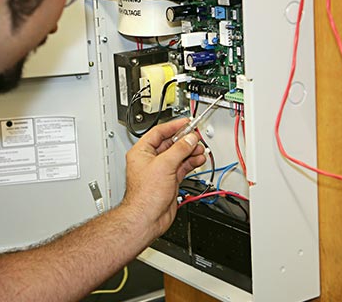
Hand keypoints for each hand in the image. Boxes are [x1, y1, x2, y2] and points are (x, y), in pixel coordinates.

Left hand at [121, 118, 205, 237]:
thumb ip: (179, 149)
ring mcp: (161, 171)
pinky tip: (199, 159)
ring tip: (200, 148)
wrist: (148, 218)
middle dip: (185, 140)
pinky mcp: (169, 181)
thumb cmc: (145, 195)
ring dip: (190, 151)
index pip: (159, 132)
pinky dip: (191, 162)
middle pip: (170, 143)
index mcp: (142, 152)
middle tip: (196, 137)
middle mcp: (150, 160)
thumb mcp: (164, 165)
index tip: (187, 122)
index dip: (174, 126)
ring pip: (178, 155)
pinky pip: (182, 167)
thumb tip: (189, 139)